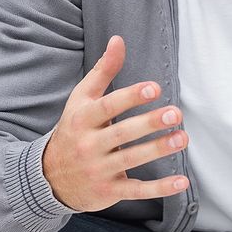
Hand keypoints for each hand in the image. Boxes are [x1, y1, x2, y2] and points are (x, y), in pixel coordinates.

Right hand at [42, 35, 190, 212]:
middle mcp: (89, 145)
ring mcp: (99, 170)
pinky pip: (136, 191)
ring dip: (158, 150)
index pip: (107, 106)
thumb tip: (118, 40)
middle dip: (149, 123)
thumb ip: (103, 71)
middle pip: (122, 133)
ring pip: (131, 160)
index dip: (130, 97)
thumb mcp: (81, 100)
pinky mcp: (109, 191)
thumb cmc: (73, 130)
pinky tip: (182, 182)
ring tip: (182, 138)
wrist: (49, 178)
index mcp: (82, 119)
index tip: (153, 88)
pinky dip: (159, 188)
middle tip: (176, 113)